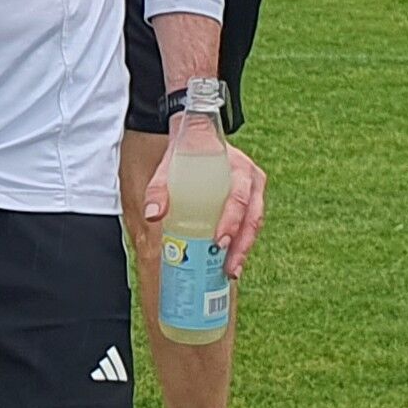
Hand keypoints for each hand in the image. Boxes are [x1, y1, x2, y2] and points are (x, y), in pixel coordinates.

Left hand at [139, 124, 266, 278]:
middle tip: (228, 267)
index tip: (220, 241)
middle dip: (241, 245)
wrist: (196, 136)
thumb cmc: (185, 153)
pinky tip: (230, 262)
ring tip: (230, 272)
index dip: (232, 221)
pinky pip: (249, 226)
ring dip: (243, 250)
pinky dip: (241, 245)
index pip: (239, 197)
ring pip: (254, 225)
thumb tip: (152, 215)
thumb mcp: (169, 166)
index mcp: (238, 168)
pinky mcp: (250, 202)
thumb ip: (159, 189)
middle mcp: (251, 180)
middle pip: (252, 217)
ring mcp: (254, 192)